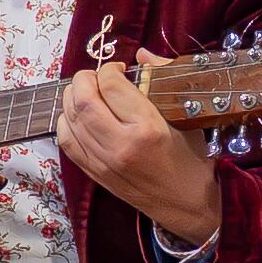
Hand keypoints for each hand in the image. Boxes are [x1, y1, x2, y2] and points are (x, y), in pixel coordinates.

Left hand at [57, 59, 218, 240]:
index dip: (110, 69)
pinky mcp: (96, 174)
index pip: (111, 85)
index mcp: (147, 128)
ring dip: (72, 98)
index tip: (120, 69)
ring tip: (87, 92)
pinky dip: (66, 122)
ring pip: (70, 119)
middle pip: (83, 100)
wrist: (191, 207)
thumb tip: (143, 55)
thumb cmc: (195, 161)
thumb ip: (164, 80)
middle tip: (97, 77)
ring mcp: (104, 162)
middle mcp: (120, 145)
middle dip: (84, 79)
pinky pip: (67, 142)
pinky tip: (78, 116)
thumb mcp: (188, 117)